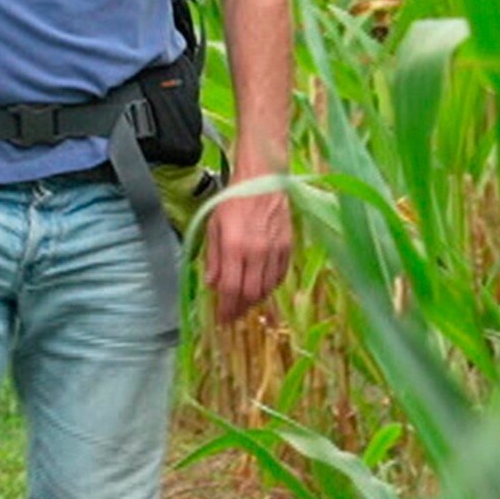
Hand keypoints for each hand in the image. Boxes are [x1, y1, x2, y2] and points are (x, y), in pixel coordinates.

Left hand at [202, 182, 292, 325]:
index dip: (225, 309)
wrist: (263, 179)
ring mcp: (275, 250)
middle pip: (250, 294)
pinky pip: (280, 276)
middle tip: (232, 314)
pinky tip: (261, 286)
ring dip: (254, 300)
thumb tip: (212, 284)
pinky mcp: (288, 247)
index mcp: (234, 247)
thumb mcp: (214, 226)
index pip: (230, 289)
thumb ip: (213, 257)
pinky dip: (270, 286)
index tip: (221, 319)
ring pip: (267, 289)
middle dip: (240, 309)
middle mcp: (256, 252)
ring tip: (244, 302)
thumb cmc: (233, 200)